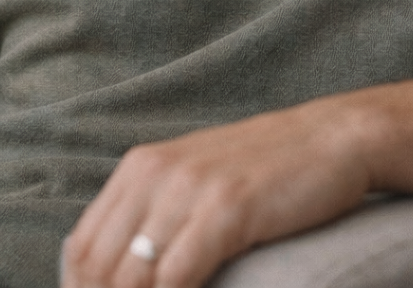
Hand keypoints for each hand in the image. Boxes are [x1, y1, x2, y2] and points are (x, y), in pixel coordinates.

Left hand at [61, 96, 370, 287]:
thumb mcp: (194, 182)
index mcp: (139, 168)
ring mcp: (188, 189)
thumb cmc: (264, 171)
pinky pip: (177, 276)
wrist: (330, 138)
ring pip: (131, 276)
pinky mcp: (225, 209)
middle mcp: (153, 172)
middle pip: (98, 265)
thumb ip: (154, 214)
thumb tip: (119, 270)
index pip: (82, 246)